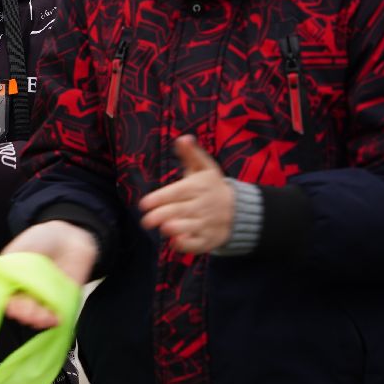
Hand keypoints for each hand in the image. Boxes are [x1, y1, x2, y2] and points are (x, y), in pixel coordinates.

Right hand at [1, 221, 99, 328]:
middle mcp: (30, 294)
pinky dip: (56, 320)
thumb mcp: (20, 247)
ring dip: (39, 320)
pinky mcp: (65, 300)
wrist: (68, 236)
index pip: (9, 301)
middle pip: (23, 312)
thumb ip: (8, 262)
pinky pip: (59, 315)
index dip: (11, 306)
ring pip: (40, 317)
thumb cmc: (42, 240)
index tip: (13, 306)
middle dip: (24, 315)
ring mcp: (47, 299)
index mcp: (15, 283)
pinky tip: (55, 318)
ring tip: (43, 316)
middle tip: (28, 312)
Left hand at [139, 135, 234, 256]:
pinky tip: (176, 243)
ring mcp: (207, 223)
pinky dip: (188, 245)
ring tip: (163, 229)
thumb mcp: (204, 168)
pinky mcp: (210, 239)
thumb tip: (183, 138)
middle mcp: (202, 205)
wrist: (239, 209)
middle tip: (146, 221)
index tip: (144, 204)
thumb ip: (191, 154)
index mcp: (198, 187)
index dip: (160, 198)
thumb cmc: (212, 186)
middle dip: (163, 215)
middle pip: (181, 211)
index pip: (178, 192)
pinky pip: (199, 244)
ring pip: (190, 227)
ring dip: (177, 229)